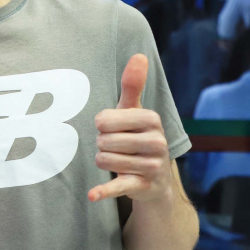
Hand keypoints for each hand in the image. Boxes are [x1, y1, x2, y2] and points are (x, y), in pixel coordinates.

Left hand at [89, 54, 171, 203]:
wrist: (155, 179)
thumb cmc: (137, 137)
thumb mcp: (134, 111)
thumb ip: (133, 84)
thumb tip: (139, 54)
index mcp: (152, 119)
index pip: (104, 119)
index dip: (102, 125)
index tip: (114, 128)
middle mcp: (157, 142)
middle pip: (103, 140)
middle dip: (103, 145)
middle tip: (117, 147)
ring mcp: (152, 166)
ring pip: (104, 160)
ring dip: (105, 161)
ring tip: (120, 161)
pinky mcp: (143, 186)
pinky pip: (119, 186)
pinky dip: (105, 191)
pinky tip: (93, 195)